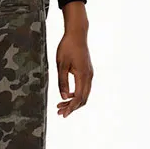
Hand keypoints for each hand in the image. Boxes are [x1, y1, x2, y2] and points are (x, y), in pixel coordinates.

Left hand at [56, 2, 93, 116]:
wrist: (77, 34)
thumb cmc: (67, 47)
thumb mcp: (61, 65)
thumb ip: (62, 82)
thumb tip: (63, 97)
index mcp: (83, 75)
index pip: (78, 97)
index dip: (70, 108)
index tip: (62, 114)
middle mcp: (89, 76)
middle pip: (83, 99)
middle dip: (72, 107)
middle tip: (59, 112)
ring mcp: (90, 74)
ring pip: (84, 94)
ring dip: (74, 101)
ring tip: (61, 106)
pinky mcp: (88, 72)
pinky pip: (84, 88)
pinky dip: (77, 94)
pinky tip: (67, 95)